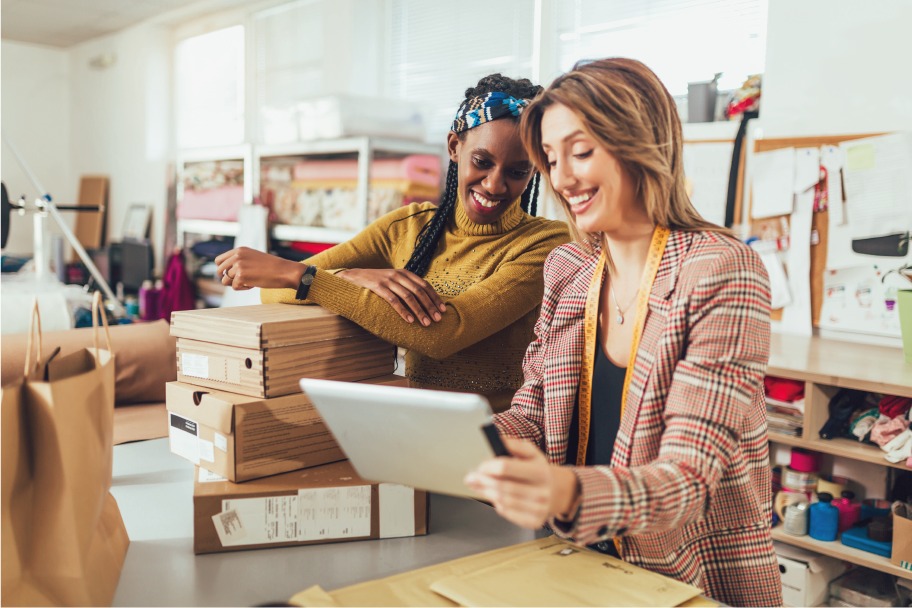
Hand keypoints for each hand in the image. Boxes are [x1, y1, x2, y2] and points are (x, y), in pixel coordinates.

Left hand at [214, 247, 305, 290]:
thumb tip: (225, 273)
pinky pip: (234, 287)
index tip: (233, 275)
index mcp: (239, 250)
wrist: (285, 271)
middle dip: (227, 278)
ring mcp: (238, 265)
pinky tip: (253, 285)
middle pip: (219, 271)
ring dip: (236, 284)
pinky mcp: (241, 276)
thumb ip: (240, 261)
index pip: (219, 260)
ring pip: (225, 281)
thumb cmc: (272, 267)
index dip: (224, 270)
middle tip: (240, 280)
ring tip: (249, 282)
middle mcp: (237, 256)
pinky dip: (243, 289)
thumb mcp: (253, 258)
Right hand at [335, 268, 445, 325]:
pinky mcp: (378, 287)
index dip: (435, 298)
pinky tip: (410, 320)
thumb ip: (407, 287)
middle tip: (437, 319)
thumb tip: (425, 302)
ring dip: (419, 311)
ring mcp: (388, 281)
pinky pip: (393, 301)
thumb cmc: (378, 282)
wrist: (354, 276)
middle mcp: (398, 275)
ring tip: (426, 323)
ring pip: (408, 297)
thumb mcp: (394, 280)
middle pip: (419, 292)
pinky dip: (403, 311)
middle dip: (430, 306)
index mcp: (405, 273)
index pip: (425, 285)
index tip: (443, 310)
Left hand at [464, 437, 579, 529]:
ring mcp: (538, 509)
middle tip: (471, 477)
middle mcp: (541, 492)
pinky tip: (494, 496)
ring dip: (485, 492)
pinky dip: (496, 504)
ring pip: (502, 501)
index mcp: (540, 471)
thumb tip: (498, 439)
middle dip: (482, 481)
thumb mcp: (532, 453)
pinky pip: (506, 512)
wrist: (559, 492)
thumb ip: (514, 445)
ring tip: (477, 486)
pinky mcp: (533, 521)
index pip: (506, 467)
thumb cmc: (540, 471)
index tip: (479, 466)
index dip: (488, 466)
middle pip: (501, 486)